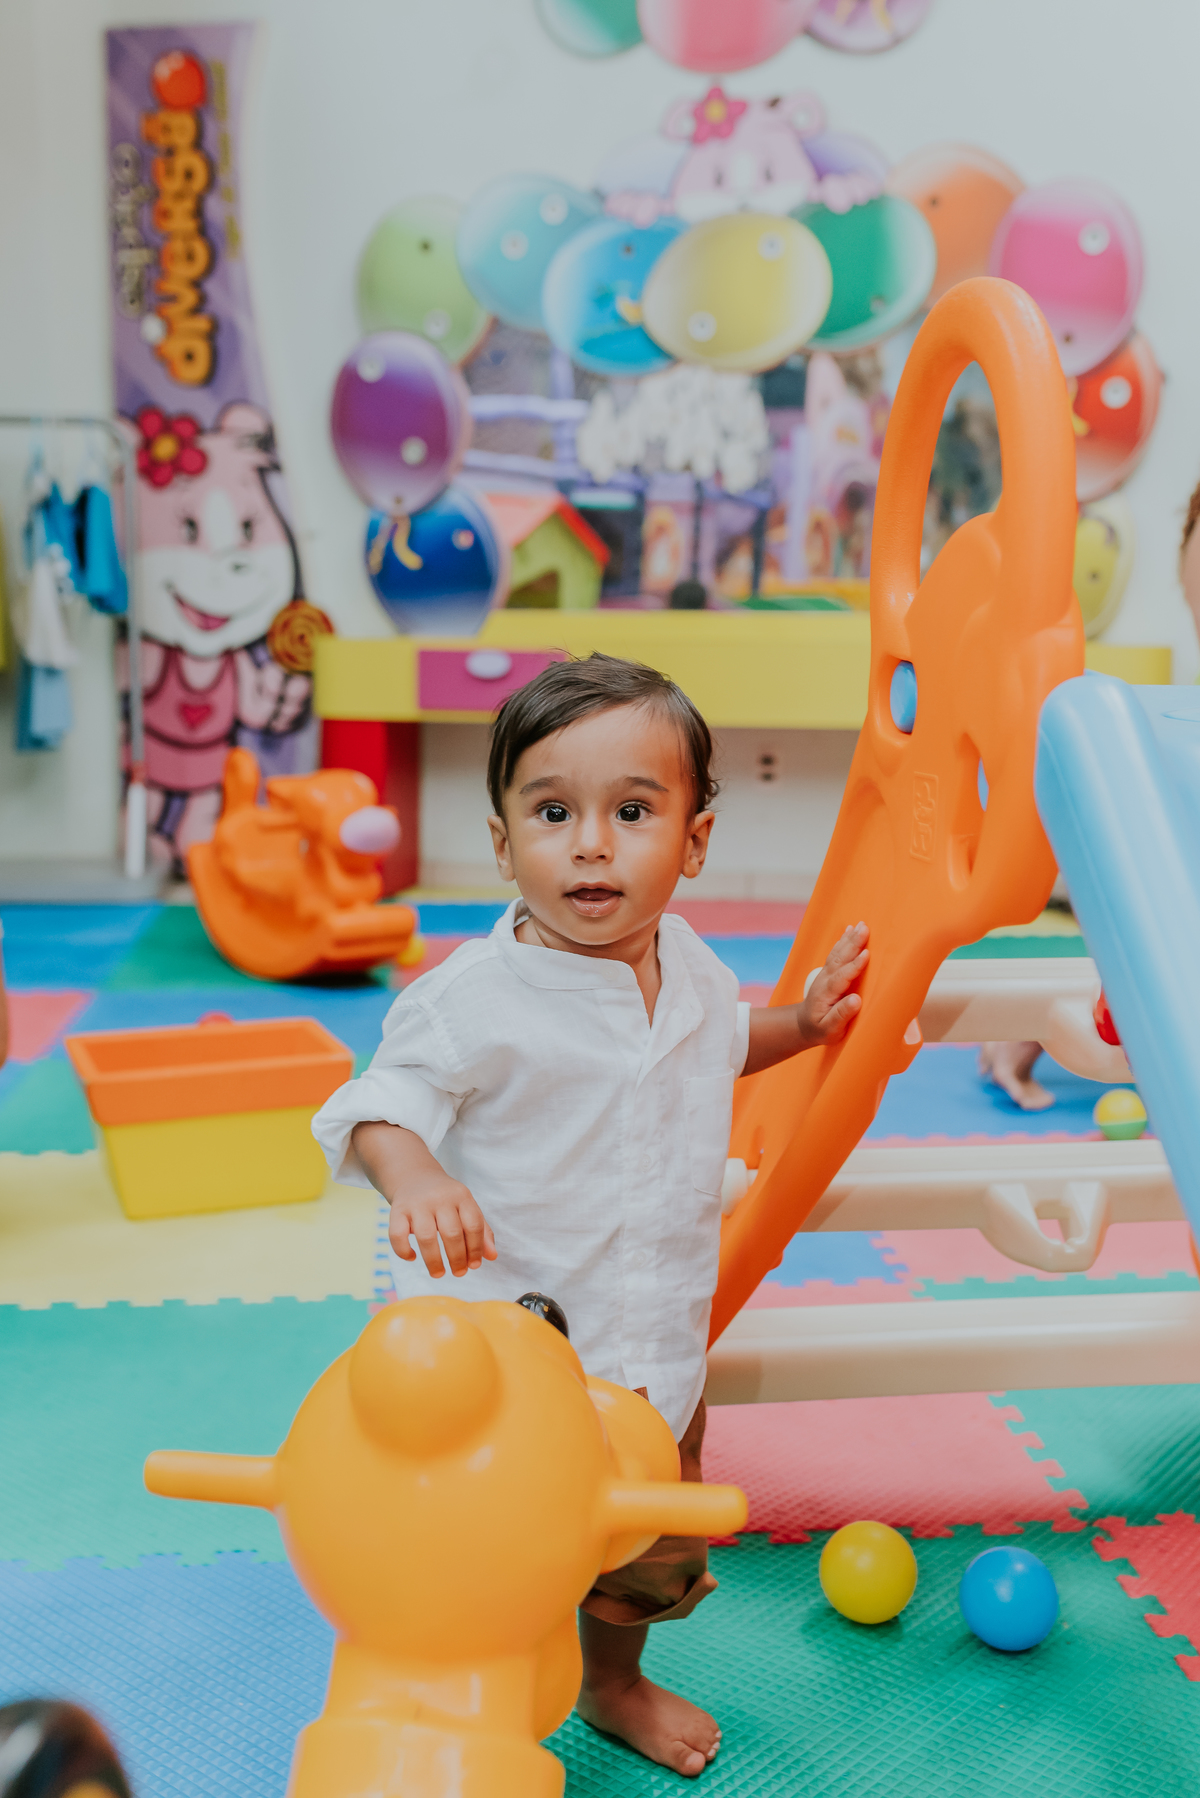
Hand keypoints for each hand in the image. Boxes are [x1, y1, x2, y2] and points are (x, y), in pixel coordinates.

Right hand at [389, 1169, 496, 1278]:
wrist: (415, 1176)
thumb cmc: (446, 1200)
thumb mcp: (466, 1207)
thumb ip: (482, 1231)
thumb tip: (492, 1257)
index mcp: (461, 1195)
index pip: (474, 1225)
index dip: (476, 1249)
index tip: (474, 1265)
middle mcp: (440, 1198)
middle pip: (452, 1233)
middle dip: (457, 1258)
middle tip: (459, 1273)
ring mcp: (417, 1203)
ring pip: (426, 1236)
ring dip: (434, 1261)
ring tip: (439, 1274)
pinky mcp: (397, 1210)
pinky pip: (397, 1234)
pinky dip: (403, 1250)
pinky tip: (411, 1257)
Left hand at [799, 921, 868, 1046]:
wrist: (804, 1024)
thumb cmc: (820, 1029)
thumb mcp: (829, 1029)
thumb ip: (841, 1015)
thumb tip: (856, 1000)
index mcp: (827, 994)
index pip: (842, 977)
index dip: (854, 966)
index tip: (866, 954)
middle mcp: (826, 980)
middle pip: (840, 959)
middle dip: (853, 943)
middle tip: (865, 928)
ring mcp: (827, 974)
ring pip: (839, 953)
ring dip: (850, 938)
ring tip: (861, 925)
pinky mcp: (830, 971)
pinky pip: (838, 953)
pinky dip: (844, 940)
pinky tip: (850, 930)